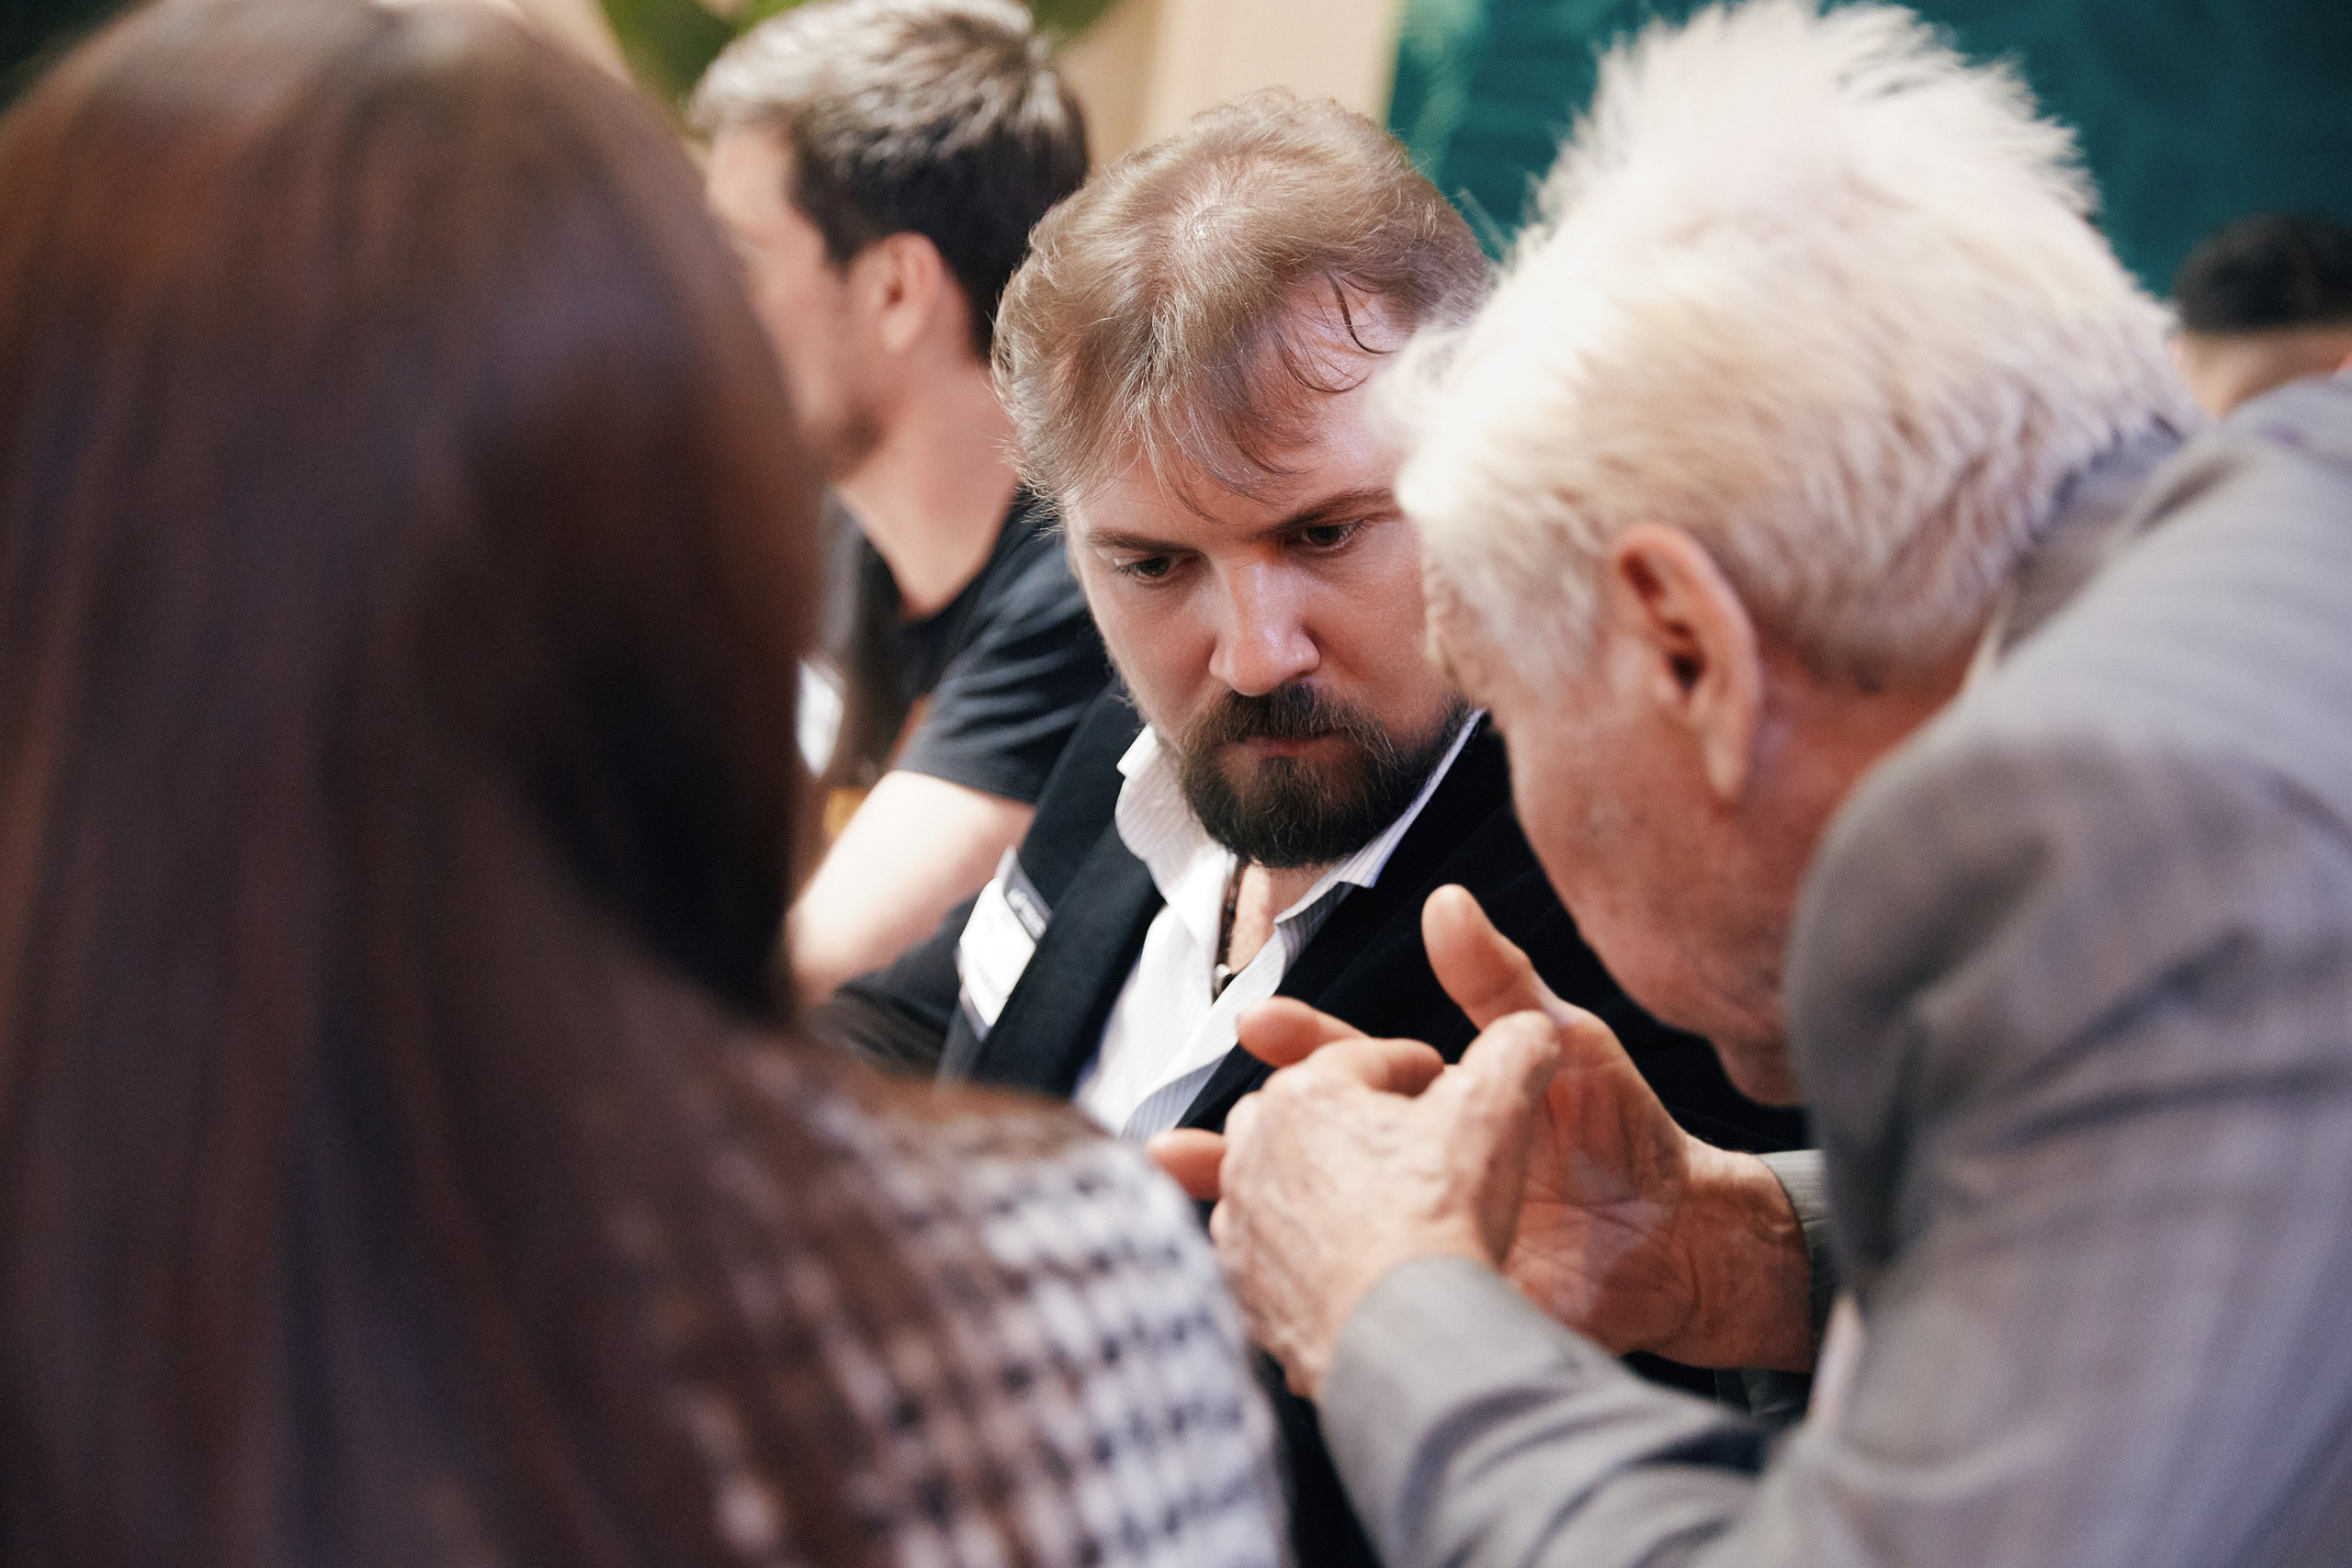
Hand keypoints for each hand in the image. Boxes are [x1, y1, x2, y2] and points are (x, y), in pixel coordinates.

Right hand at [1149, 885, 1813, 1371]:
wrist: (1681, 1250)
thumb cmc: (1629, 1138)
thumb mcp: (1564, 1044)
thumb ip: (1500, 983)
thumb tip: (1447, 903)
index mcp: (1434, 1104)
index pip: (1349, 1068)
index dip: (1302, 1045)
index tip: (1255, 1022)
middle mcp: (1409, 1168)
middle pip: (1308, 1151)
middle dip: (1241, 1144)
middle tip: (1175, 1143)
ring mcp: (1413, 1233)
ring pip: (1310, 1223)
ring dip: (1242, 1218)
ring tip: (1185, 1214)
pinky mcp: (1431, 1292)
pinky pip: (1348, 1289)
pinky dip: (1291, 1287)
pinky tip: (1249, 1286)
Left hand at [1203, 1011, 1560, 1397]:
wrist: (1401, 1338)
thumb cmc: (1435, 1224)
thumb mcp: (1493, 1113)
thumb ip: (1514, 1053)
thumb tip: (1529, 1032)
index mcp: (1305, 1092)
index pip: (1368, 1059)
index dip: (1419, 1070)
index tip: (1446, 1087)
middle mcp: (1255, 1149)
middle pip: (1311, 1112)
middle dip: (1358, 1120)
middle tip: (1410, 1144)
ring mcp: (1242, 1221)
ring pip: (1280, 1178)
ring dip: (1323, 1180)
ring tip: (1381, 1202)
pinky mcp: (1244, 1285)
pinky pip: (1270, 1249)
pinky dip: (1304, 1247)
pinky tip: (1350, 1260)